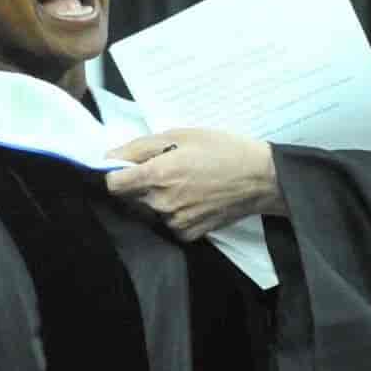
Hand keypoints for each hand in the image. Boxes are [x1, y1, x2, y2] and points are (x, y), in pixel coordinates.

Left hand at [104, 129, 282, 240]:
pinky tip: (192, 199)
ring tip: (183, 184)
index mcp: (156, 176)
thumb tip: (110, 157)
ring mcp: (174, 222)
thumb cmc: (223, 150)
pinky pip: (167, 224)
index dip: (117, 174)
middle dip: (138, 185)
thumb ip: (139, 147)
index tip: (127, 168)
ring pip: (148, 212)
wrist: (261, 178)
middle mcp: (161, 203)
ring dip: (156, 200)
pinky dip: (173, 213)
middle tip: (165, 170)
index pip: (113, 185)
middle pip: (129, 199)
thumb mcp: (180, 136)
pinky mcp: (188, 234)